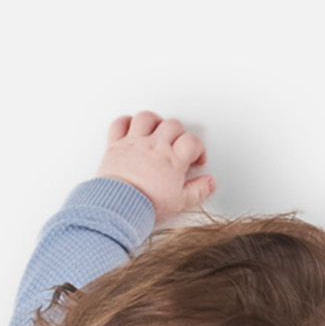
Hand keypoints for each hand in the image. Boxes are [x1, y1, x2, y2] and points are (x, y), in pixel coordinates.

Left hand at [96, 110, 215, 226]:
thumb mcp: (179, 203)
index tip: (196, 159)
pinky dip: (126, 123)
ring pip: (147, 118)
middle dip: (179, 133)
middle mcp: (154, 146)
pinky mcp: (115, 145)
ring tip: (157, 132)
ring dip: (154, 122)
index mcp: (172, 159)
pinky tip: (131, 130)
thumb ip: (197, 191)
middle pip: (172, 125)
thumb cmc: (146, 205)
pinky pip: (120, 124)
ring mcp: (134, 143)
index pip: (192, 141)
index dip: (198, 148)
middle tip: (178, 146)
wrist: (118, 207)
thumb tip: (209, 183)